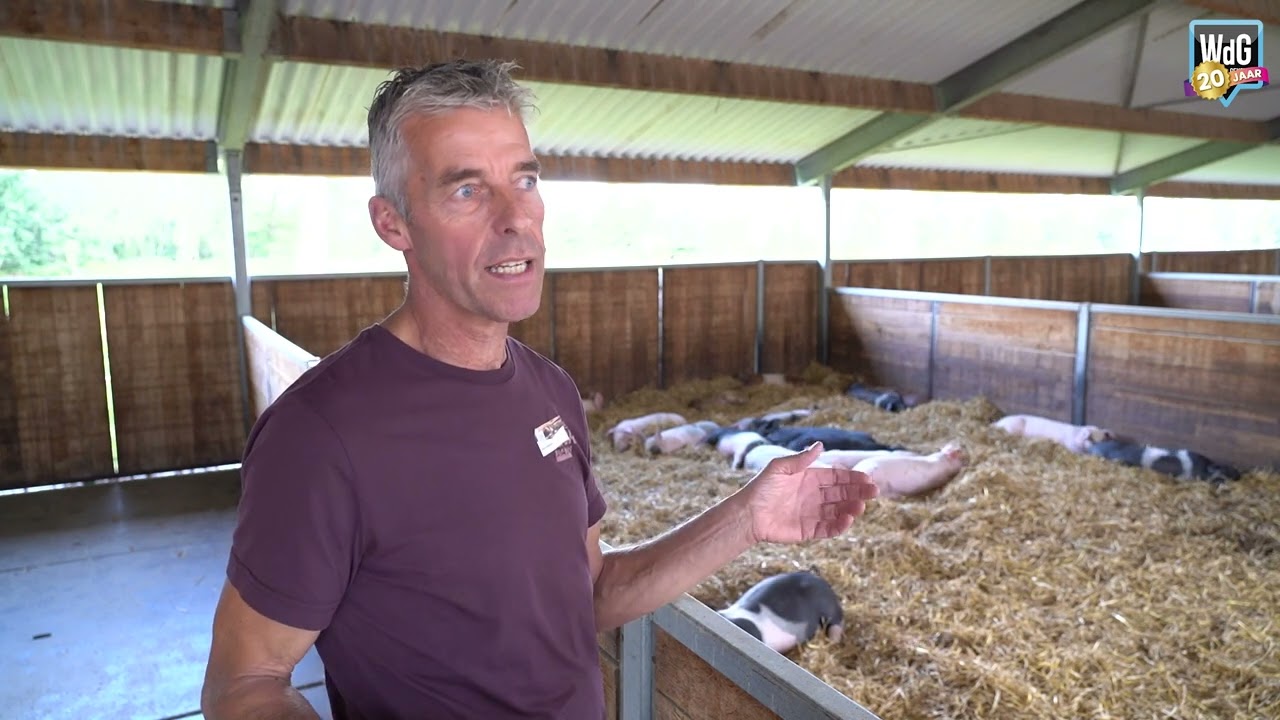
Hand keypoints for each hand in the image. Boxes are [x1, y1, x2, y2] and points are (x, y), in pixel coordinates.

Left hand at [740, 442, 877, 543]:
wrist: (748, 514)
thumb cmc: (761, 488)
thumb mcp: (780, 468)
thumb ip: (801, 459)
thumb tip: (820, 445)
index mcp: (809, 479)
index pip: (836, 478)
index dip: (852, 478)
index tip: (867, 478)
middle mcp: (814, 496)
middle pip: (841, 494)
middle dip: (858, 493)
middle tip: (874, 492)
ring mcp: (812, 514)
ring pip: (838, 511)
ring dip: (851, 509)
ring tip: (860, 507)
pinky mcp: (808, 530)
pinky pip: (828, 529)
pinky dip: (839, 526)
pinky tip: (848, 521)